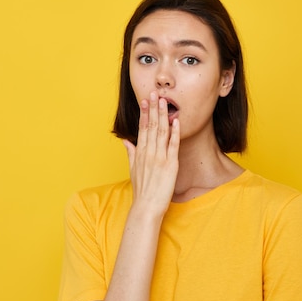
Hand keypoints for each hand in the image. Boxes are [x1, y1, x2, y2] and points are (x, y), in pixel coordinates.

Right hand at [123, 92, 179, 216]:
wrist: (146, 207)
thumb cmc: (141, 190)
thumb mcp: (132, 169)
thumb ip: (130, 153)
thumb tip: (125, 141)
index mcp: (140, 152)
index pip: (142, 128)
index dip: (144, 113)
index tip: (145, 100)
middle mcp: (148, 152)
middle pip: (151, 126)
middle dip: (153, 108)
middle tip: (155, 93)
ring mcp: (159, 158)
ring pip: (161, 132)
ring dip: (163, 115)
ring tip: (165, 101)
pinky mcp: (170, 165)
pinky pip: (173, 145)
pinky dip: (175, 133)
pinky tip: (176, 121)